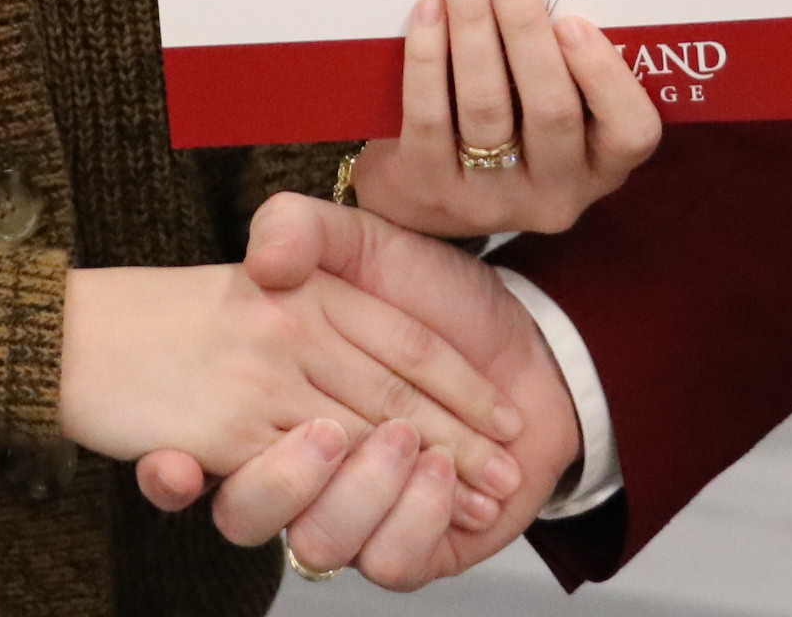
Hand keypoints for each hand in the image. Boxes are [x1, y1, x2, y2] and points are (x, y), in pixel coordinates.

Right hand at [136, 195, 580, 587]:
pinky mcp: (402, 546)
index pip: (251, 415)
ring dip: (367, 495)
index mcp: (277, 388)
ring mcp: (352, 507)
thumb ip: (299, 229)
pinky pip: (388, 562)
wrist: (542, 337)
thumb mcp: (362, 239)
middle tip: (369, 433)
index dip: (249, 414)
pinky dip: (415, 521)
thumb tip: (263, 262)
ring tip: (417, 450)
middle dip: (324, 465)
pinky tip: (446, 481)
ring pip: (321, 540)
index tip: (267, 391)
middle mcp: (304, 459)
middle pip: (284, 487)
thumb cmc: (442, 289)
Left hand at [350, 0, 663, 237]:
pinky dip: (429, 56)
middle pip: (551, 109)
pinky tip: (429, 9)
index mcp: (601, 166)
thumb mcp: (553, 109)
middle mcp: (556, 193)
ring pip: (487, 104)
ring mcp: (492, 200)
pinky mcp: (431, 191)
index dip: (605, 77)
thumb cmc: (511, 124)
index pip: (631, 132)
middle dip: (525, 26)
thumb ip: (566, 63)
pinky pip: (430, 115)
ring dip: (474, 25)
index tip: (574, 21)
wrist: (427, 197)